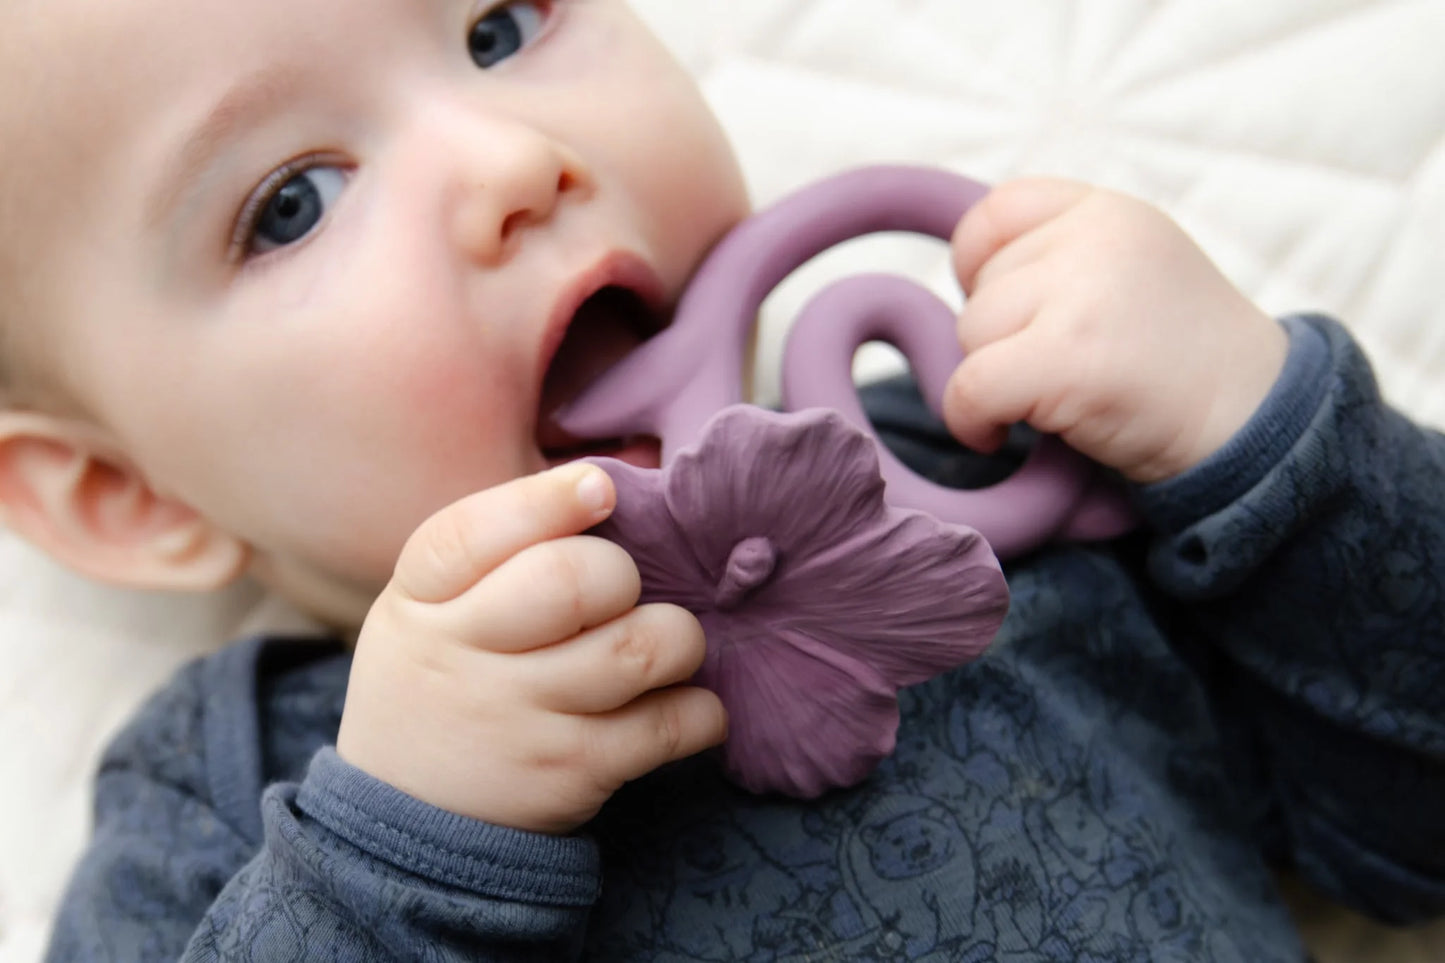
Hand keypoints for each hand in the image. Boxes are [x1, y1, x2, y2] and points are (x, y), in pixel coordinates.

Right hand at [336, 464, 726, 834]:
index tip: (599, 490)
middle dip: (622, 573)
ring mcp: (521, 720)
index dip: (547, 502)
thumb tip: (603, 485)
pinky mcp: (574, 773)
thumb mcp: (426, 605)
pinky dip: (701, 709)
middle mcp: (464, 656)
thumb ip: (497, 547)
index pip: (472, 533)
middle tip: (622, 593)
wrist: (409, 816)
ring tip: (663, 646)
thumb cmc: (444, 675)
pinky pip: (671, 724)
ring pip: (639, 649)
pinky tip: (684, 702)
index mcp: (421, 597)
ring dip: (677, 637)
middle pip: (572, 582)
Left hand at [943, 179, 1288, 482]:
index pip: (997, 212)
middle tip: (1059, 369)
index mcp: (1109, 211)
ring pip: (971, 334)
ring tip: (1054, 397)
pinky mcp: (1066, 359)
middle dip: (1000, 338)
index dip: (981, 267)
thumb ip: (1062, 255)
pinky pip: (969, 388)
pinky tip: (999, 434)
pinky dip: (970, 421)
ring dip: (993, 378)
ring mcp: (1083, 296)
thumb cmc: (1180, 360)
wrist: (1250, 421)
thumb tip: (963, 279)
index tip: (1009, 315)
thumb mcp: (1132, 270)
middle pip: (981, 287)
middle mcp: (1096, 238)